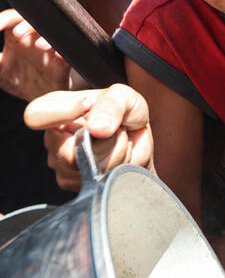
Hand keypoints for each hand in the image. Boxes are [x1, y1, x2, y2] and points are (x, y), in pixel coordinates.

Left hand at [0, 9, 70, 100]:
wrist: (41, 98)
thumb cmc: (20, 80)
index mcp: (17, 38)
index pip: (11, 20)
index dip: (3, 19)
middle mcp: (34, 40)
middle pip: (35, 22)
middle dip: (27, 25)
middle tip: (16, 35)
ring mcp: (50, 51)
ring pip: (54, 35)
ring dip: (47, 38)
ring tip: (40, 46)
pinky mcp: (63, 64)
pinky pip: (67, 54)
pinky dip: (64, 53)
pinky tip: (58, 57)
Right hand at [24, 84, 153, 190]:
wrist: (136, 134)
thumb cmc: (124, 110)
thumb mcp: (123, 97)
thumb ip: (111, 106)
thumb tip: (96, 129)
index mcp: (55, 108)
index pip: (36, 115)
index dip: (61, 113)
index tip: (89, 104)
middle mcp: (52, 137)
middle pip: (70, 155)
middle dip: (107, 143)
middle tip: (120, 129)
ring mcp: (60, 161)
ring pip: (88, 170)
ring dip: (116, 155)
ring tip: (121, 140)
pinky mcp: (72, 180)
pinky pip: (96, 180)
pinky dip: (117, 167)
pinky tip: (118, 154)